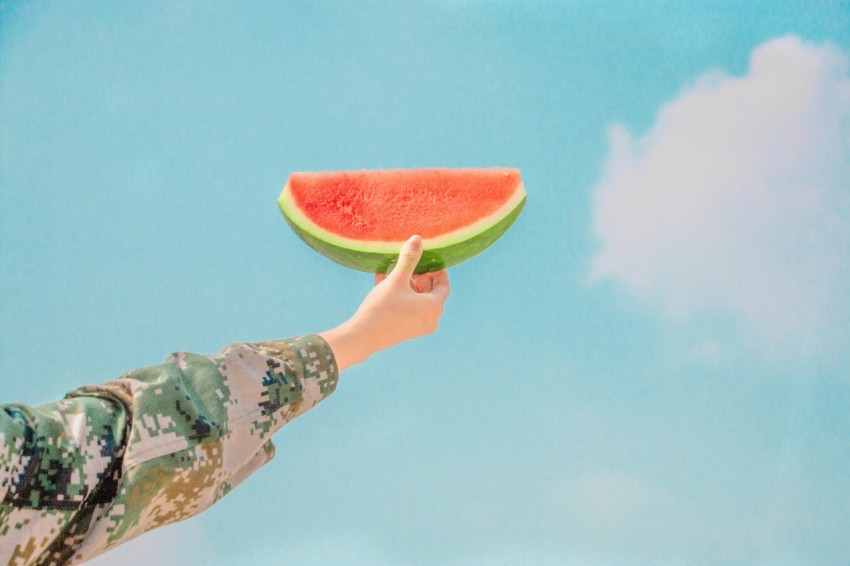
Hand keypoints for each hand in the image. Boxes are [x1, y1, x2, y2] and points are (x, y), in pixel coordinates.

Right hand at [319, 235, 449, 371]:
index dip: (437, 270)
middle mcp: (430, 320)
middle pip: (430, 293)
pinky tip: (382, 283)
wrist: (362, 336)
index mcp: (434, 307)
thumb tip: (418, 239)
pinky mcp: (404, 331)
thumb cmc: (383, 307)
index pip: (443, 285)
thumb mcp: (397, 280)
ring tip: (393, 272)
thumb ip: (409, 259)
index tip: (428, 259)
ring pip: (417, 300)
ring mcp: (418, 328)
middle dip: (419, 277)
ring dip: (407, 285)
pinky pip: (407, 309)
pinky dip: (400, 296)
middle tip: (409, 265)